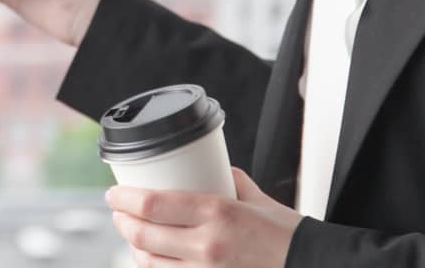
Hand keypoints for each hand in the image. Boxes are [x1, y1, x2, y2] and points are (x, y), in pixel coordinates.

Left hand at [107, 168, 300, 265]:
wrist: (311, 265)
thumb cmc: (287, 235)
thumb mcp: (254, 197)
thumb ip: (227, 181)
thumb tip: (207, 167)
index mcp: (216, 213)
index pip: (152, 205)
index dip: (123, 199)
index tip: (113, 193)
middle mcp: (207, 245)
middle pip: (144, 234)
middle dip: (122, 221)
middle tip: (118, 211)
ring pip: (150, 262)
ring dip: (134, 247)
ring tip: (132, 234)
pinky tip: (151, 258)